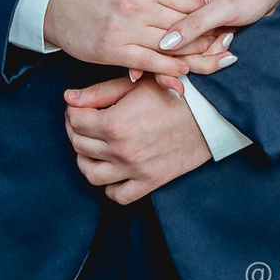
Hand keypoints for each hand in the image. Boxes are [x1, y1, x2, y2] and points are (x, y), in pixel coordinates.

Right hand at [42, 0, 213, 74]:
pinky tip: (182, 69)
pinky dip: (168, 68)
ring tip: (210, 57)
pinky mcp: (112, 51)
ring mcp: (124, 30)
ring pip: (169, 45)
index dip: (207, 7)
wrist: (58, 3)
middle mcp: (135, 6)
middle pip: (184, 22)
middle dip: (206, 32)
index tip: (217, 15)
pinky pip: (148, 62)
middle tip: (223, 40)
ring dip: (192, 53)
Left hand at [63, 76, 212, 203]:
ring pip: (91, 174)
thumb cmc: (175, 92)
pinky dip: (110, 186)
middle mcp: (120, 150)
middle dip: (75, 131)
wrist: (211, 114)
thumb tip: (68, 98)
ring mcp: (134, 169)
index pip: (76, 121)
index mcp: (115, 122)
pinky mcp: (150, 182)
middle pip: (79, 145)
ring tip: (94, 147)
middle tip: (84, 122)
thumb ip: (100, 92)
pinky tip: (113, 170)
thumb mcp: (137, 84)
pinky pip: (118, 195)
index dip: (72, 111)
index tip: (78, 107)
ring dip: (86, 160)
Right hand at [157, 0, 279, 58]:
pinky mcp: (197, 33)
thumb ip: (195, 24)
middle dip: (198, 53)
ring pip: (182, 54)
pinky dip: (211, 56)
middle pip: (169, 44)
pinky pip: (193, 54)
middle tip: (225, 39)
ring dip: (207, 55)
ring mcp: (187, 22)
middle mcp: (177, 9)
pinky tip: (226, 47)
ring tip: (228, 40)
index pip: (162, 27)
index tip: (209, 40)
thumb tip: (166, 43)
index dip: (179, 45)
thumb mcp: (223, 7)